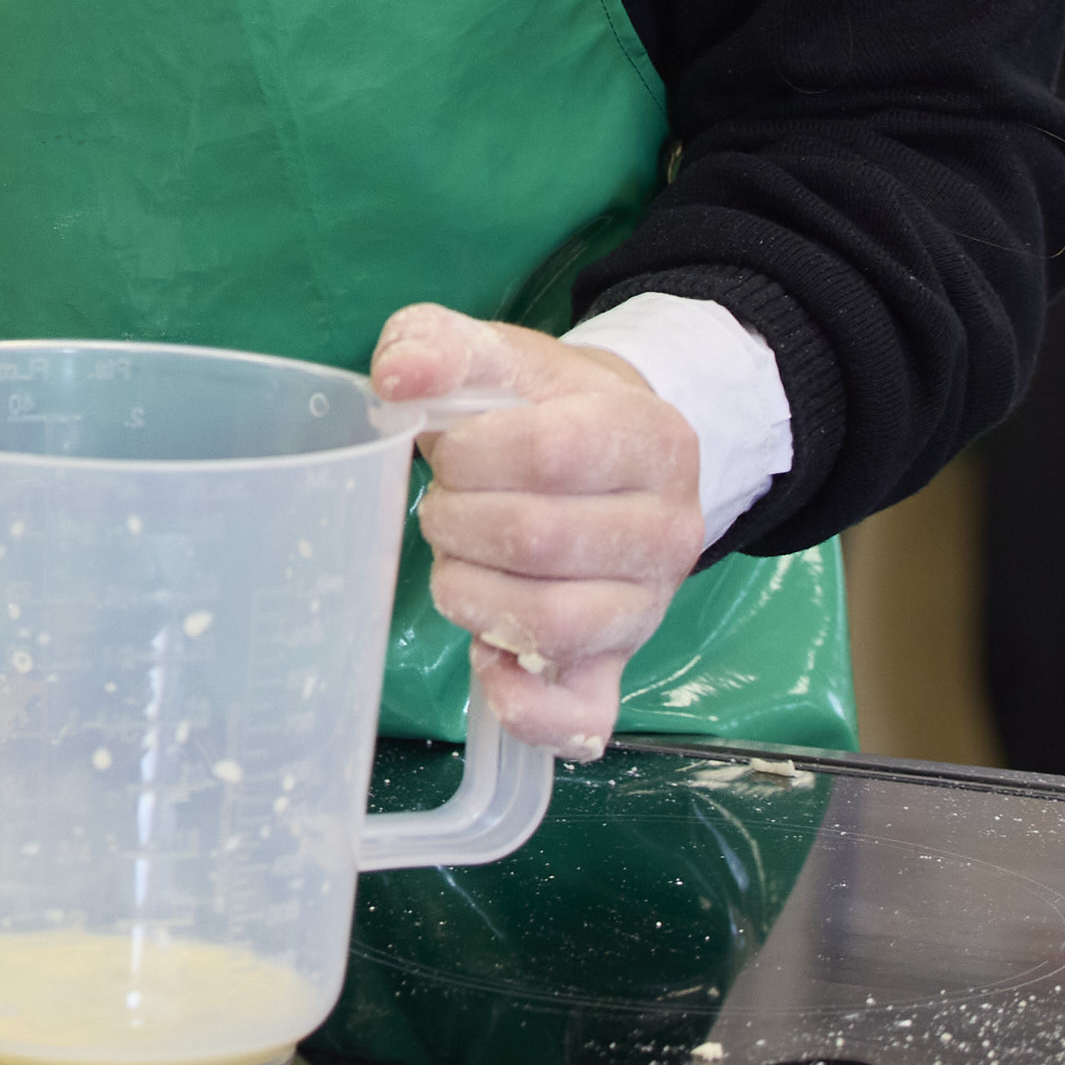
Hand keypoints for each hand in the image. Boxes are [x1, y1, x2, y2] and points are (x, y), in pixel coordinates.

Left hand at [374, 301, 708, 757]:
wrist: (614, 457)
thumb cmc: (547, 408)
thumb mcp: (504, 356)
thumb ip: (441, 345)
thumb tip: (395, 378)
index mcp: (650, 440)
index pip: (548, 453)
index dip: (472, 454)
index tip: (449, 450)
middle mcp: (669, 532)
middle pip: (539, 540)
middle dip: (456, 521)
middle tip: (444, 505)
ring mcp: (647, 609)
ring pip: (550, 626)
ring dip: (469, 593)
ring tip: (458, 560)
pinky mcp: (616, 669)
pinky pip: (578, 718)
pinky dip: (519, 704)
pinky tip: (485, 660)